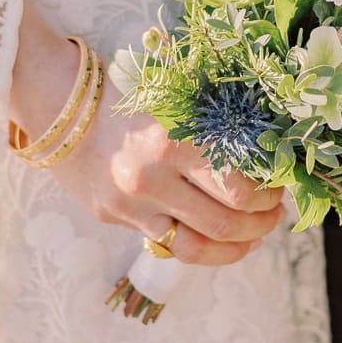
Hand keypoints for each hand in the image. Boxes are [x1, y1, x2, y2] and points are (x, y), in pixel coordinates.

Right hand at [10, 0, 283, 266]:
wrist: (59, 104)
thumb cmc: (127, 92)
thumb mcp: (175, 99)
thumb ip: (214, 127)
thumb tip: (267, 155)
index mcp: (176, 136)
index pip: (241, 182)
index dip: (271, 190)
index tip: (282, 183)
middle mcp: (155, 175)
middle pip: (227, 217)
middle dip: (263, 219)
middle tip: (276, 210)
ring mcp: (133, 203)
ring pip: (201, 244)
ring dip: (240, 243)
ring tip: (256, 234)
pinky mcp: (116, 218)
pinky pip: (169, 245)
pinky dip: (204, 250)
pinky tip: (221, 243)